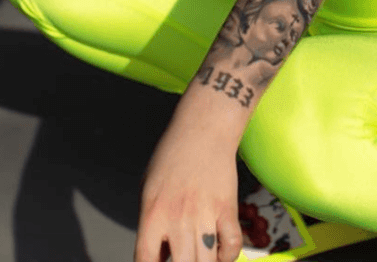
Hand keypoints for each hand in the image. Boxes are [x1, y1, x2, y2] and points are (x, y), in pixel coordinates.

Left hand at [135, 119, 242, 261]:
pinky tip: (220, 252)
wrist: (204, 127)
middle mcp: (177, 218)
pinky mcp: (227, 208)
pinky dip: (228, 256)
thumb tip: (159, 254)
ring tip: (200, 257)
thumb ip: (151, 222)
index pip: (145, 261)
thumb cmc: (173, 154)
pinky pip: (232, 246)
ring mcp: (204, 214)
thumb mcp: (149, 187)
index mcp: (152, 213)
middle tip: (183, 258)